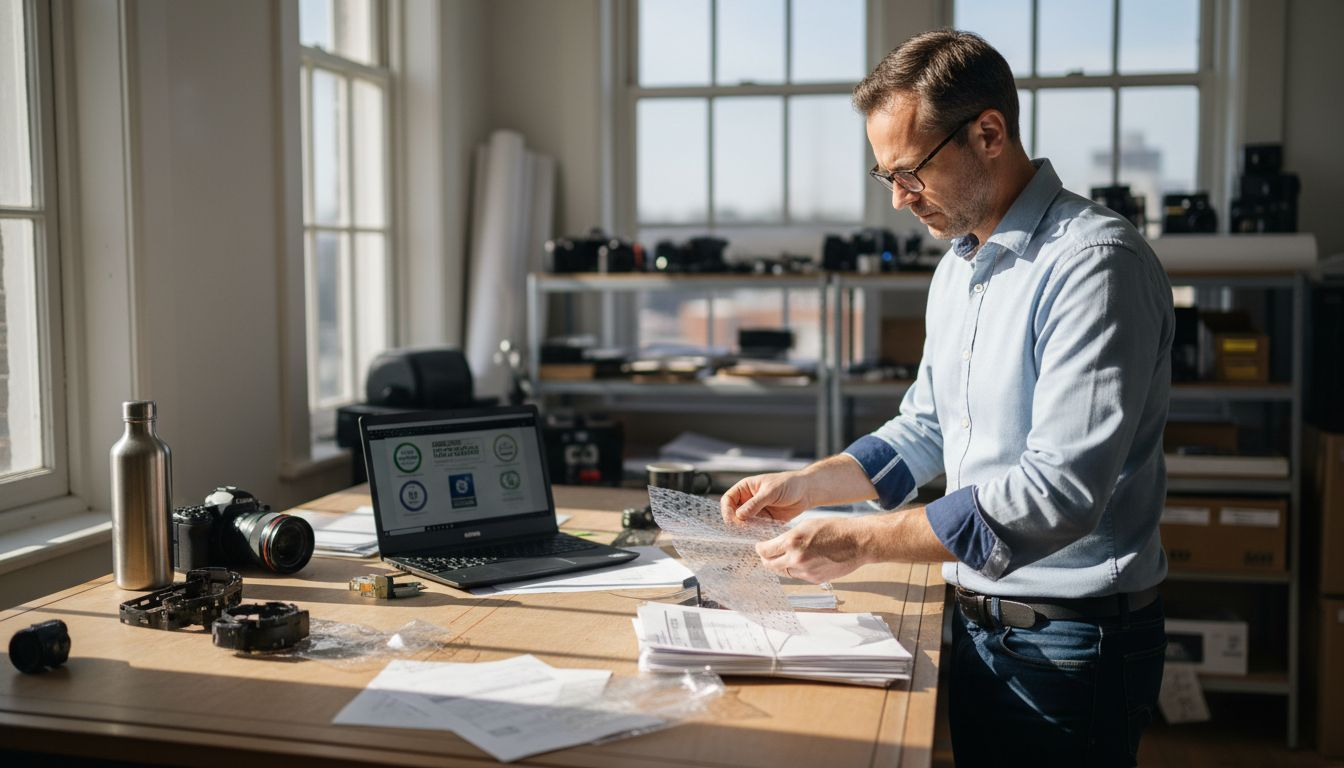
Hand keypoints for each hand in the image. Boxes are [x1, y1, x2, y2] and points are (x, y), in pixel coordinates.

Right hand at [720, 471, 812, 523]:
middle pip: (733, 513)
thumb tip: (739, 515)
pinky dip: (756, 532)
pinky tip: (761, 532)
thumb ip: (755, 504)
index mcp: (745, 488)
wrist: (806, 492)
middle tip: (743, 527)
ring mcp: (756, 511)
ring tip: (754, 529)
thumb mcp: (770, 491)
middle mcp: (748, 500)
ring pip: (743, 523)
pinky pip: (755, 528)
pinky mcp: (765, 520)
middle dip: (736, 522)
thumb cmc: (789, 484)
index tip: (732, 519)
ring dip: (746, 528)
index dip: (727, 510)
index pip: (728, 499)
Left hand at [755, 517, 870, 583]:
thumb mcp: (806, 525)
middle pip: (770, 565)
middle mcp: (796, 559)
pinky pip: (798, 577)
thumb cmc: (835, 529)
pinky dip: (797, 570)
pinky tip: (803, 561)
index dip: (760, 549)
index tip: (760, 547)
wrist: (857, 542)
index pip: (765, 551)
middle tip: (767, 555)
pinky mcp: (815, 579)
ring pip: (784, 572)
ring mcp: (806, 571)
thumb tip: (777, 545)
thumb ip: (789, 537)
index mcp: (792, 541)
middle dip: (766, 560)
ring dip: (782, 565)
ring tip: (786, 557)